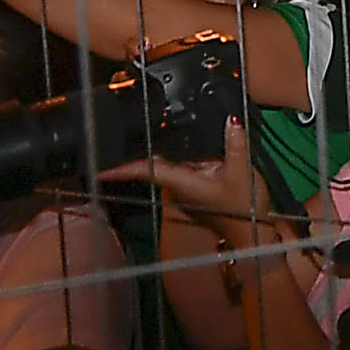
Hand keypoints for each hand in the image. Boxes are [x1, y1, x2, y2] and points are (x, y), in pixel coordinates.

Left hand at [100, 117, 263, 229]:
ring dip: (152, 148)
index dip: (120, 169)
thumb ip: (235, 144)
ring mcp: (186, 185)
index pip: (145, 171)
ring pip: (164, 163)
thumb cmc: (242, 208)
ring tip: (138, 126)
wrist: (251, 230)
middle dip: (131, 150)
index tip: (98, 168)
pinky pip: (179, 164)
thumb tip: (231, 118)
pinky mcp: (196, 183)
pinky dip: (174, 152)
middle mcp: (179, 183)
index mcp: (181, 181)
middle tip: (113, 132)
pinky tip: (175, 137)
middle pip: (149, 164)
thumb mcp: (241, 172)